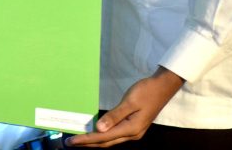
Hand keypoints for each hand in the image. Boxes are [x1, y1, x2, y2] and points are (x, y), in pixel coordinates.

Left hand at [64, 67, 183, 146]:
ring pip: (109, 139)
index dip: (86, 140)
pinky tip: (95, 132)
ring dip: (94, 140)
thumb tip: (99, 129)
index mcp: (131, 129)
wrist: (162, 87)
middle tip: (69, 143)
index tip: (71, 141)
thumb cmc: (146, 92)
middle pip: (105, 142)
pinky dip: (102, 135)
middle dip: (87, 143)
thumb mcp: (130, 102)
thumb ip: (114, 116)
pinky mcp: (132, 126)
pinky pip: (114, 134)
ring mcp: (133, 131)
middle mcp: (132, 134)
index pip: (103, 137)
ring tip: (79, 140)